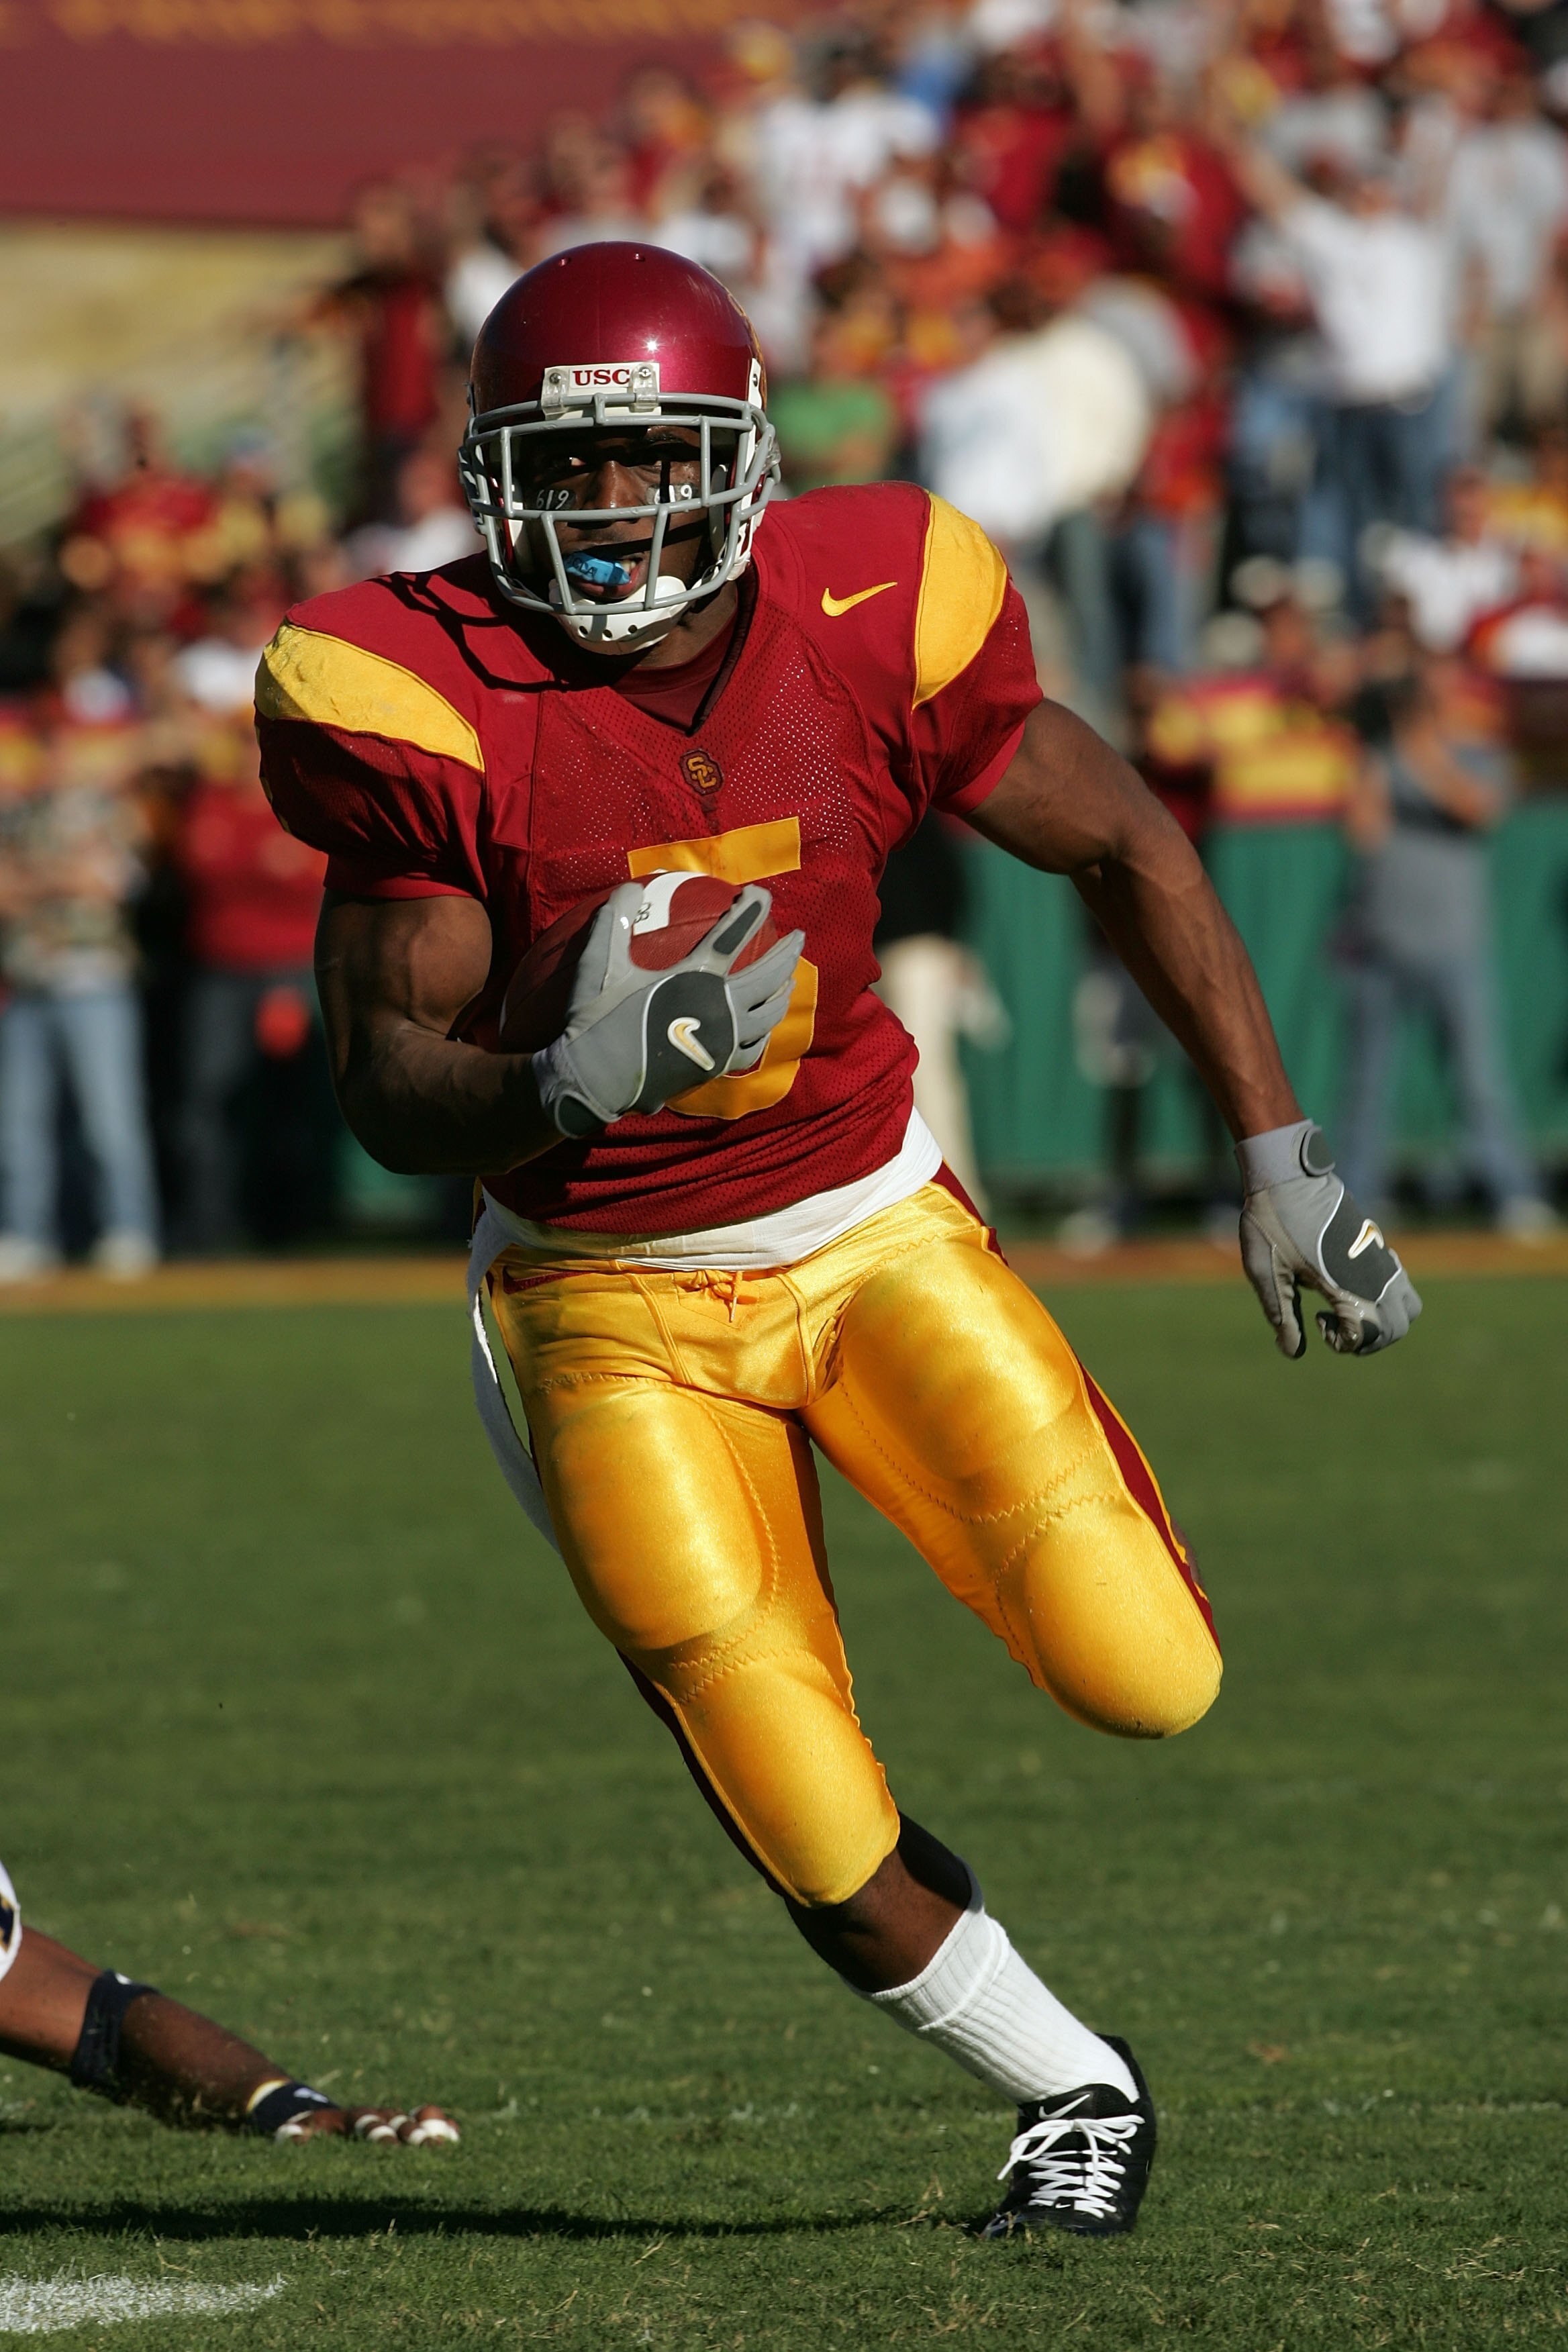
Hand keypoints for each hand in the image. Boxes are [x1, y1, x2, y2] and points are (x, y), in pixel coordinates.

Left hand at [276, 2101, 459, 2145]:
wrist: (321, 2113)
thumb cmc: (309, 2129)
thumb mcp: (296, 2130)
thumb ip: (296, 2134)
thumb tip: (291, 2138)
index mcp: (349, 2119)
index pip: (366, 2125)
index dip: (377, 2134)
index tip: (388, 2144)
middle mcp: (374, 2115)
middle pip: (396, 2122)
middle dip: (410, 2132)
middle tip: (427, 2144)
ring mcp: (389, 2118)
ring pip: (412, 2121)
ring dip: (429, 2129)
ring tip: (448, 2139)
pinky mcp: (400, 2123)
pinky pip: (423, 2120)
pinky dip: (438, 2125)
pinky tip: (456, 2134)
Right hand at [533, 878, 803, 1137]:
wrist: (595, 1082)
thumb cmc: (597, 1021)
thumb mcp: (599, 965)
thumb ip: (615, 922)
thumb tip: (629, 887)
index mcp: (696, 978)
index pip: (734, 935)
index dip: (752, 910)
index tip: (762, 894)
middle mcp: (720, 1008)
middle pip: (768, 976)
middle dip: (787, 952)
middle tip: (799, 936)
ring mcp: (723, 1040)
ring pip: (770, 1014)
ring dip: (784, 991)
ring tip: (790, 979)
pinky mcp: (717, 1064)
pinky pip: (753, 1047)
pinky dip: (765, 1031)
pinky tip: (764, 1026)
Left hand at [1236, 1120, 1421, 1357]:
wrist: (1285, 1173)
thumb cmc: (1270, 1221)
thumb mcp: (1266, 1272)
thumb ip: (1282, 1314)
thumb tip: (1293, 1352)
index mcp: (1346, 1282)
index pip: (1368, 1334)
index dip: (1343, 1342)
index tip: (1317, 1321)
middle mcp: (1373, 1271)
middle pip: (1400, 1326)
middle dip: (1371, 1339)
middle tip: (1335, 1327)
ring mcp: (1380, 1256)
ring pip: (1409, 1304)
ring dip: (1385, 1320)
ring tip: (1348, 1311)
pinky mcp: (1377, 1245)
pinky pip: (1401, 1282)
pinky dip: (1387, 1298)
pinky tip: (1349, 1286)